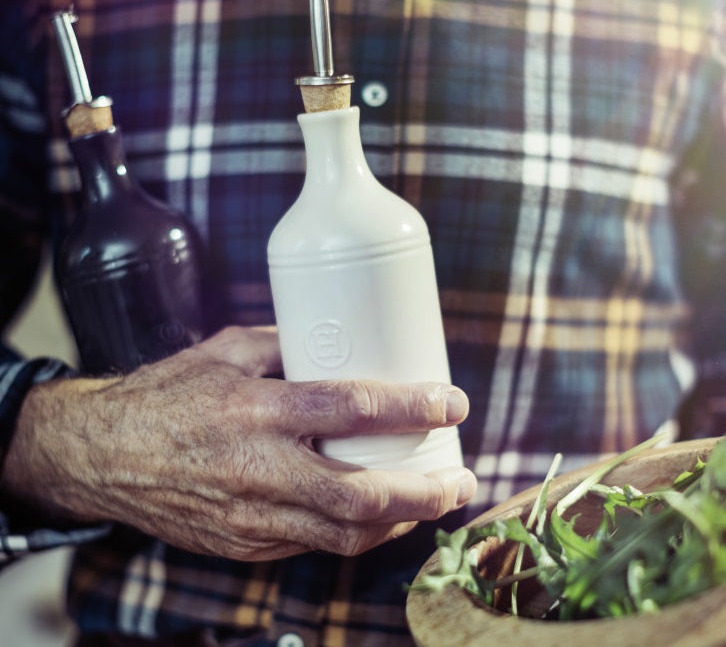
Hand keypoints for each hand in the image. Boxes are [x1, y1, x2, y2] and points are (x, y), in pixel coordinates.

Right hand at [1, 325, 475, 560]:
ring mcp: (251, 518)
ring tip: (434, 500)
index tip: (452, 403)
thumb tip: (345, 342)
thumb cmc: (167, 394)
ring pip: (344, 534)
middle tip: (461, 479)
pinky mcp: (243, 545)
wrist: (102, 455)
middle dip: (424, 492)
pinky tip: (379, 514)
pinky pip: (314, 545)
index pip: (352, 409)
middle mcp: (258, 470)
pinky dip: (356, 533)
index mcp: (256, 410)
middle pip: (361, 496)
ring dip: (400, 522)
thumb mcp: (227, 350)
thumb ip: (290, 347)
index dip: (413, 408)